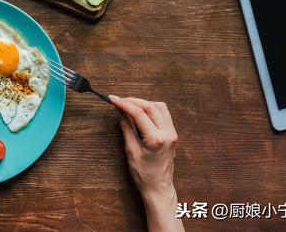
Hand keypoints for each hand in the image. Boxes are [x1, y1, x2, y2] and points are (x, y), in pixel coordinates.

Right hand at [110, 96, 183, 231]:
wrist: (159, 187)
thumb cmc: (144, 174)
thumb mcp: (131, 151)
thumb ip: (127, 129)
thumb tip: (121, 113)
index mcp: (156, 139)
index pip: (139, 113)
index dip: (124, 103)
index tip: (113, 99)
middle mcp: (167, 133)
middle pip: (151, 106)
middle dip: (134, 101)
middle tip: (120, 100)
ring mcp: (172, 133)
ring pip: (160, 107)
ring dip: (144, 103)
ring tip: (129, 104)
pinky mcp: (172, 134)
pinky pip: (164, 114)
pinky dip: (152, 108)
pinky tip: (141, 111)